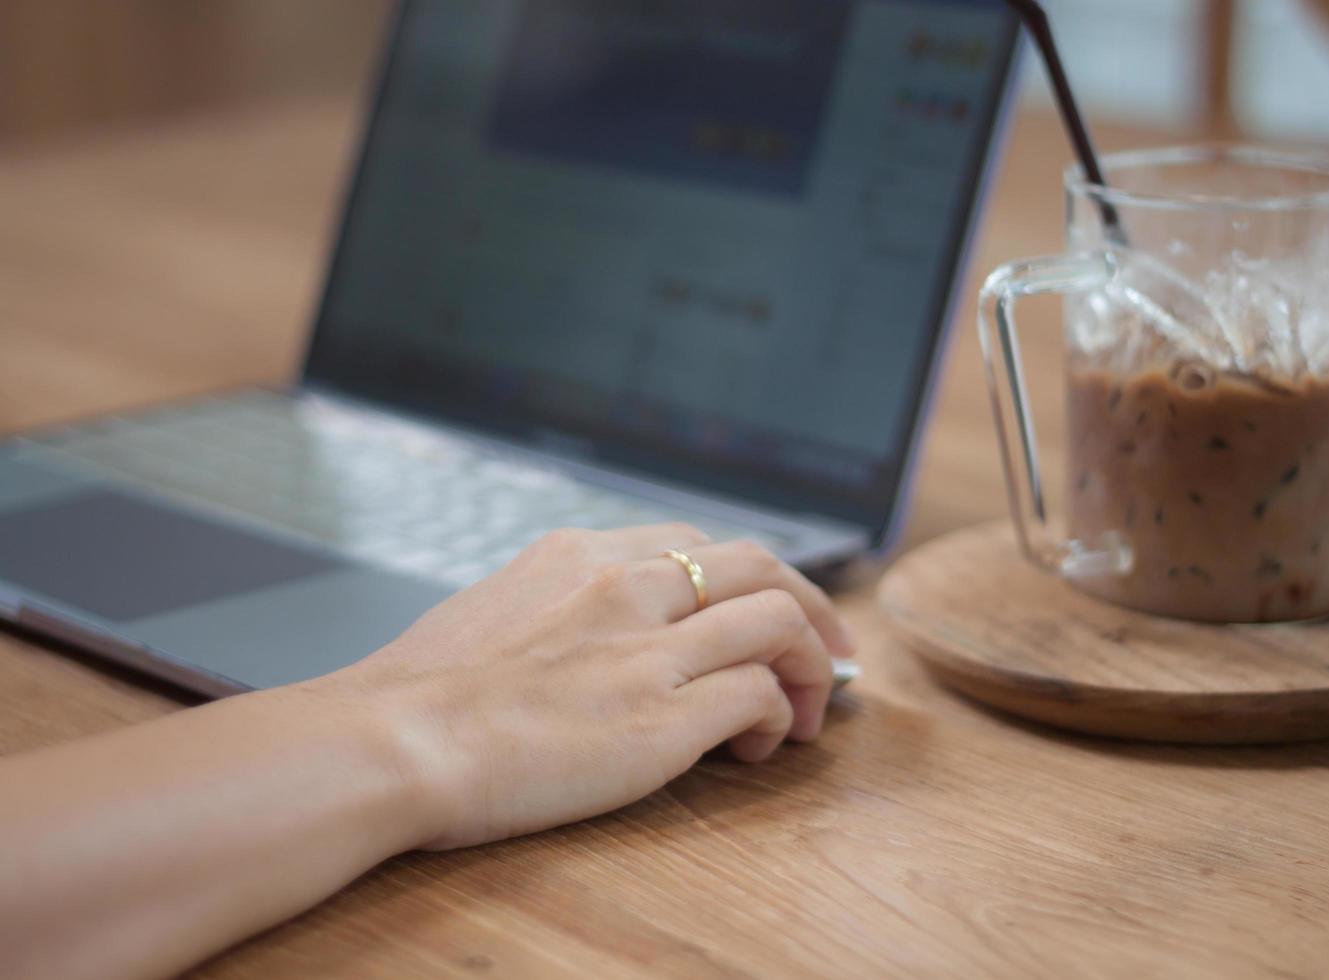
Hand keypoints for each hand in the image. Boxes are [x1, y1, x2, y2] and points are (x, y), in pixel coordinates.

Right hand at [315, 524, 855, 850]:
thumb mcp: (493, 611)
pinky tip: (757, 748)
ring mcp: (651, 645)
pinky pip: (761, 692)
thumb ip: (557, 606)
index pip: (698, 544)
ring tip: (804, 711)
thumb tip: (582, 630)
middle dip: (809, 605)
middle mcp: (627, 584)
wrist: (393, 739)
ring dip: (809, 663)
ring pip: (780, 618)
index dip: (747, 580)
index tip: (761, 611)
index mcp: (582, 555)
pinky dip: (778, 718)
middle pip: (761, 565)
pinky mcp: (667, 712)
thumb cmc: (420, 693)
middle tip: (825, 648)